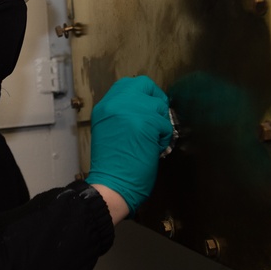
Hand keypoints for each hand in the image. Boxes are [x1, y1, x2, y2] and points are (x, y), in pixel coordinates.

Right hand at [85, 76, 172, 214]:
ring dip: (160, 123)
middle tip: (156, 118)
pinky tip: (154, 149)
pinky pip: (165, 124)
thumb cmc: (110, 166)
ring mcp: (130, 111)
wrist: (110, 185)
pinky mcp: (146, 123)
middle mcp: (115, 104)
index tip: (146, 109)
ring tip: (152, 140)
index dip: (141, 95)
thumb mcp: (108, 131)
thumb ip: (122, 115)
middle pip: (144, 84)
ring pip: (158, 105)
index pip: (126, 85)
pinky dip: (164, 137)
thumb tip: (143, 108)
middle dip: (155, 99)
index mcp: (105, 107)